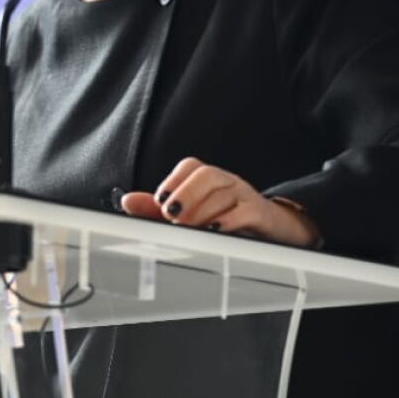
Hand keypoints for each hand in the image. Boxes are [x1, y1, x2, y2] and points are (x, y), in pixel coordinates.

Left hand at [120, 157, 320, 247]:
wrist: (272, 231)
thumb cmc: (226, 219)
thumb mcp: (189, 214)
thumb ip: (157, 210)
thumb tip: (126, 201)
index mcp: (208, 180)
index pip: (191, 166)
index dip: (173, 182)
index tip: (160, 202)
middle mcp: (227, 182)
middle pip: (207, 174)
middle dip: (186, 193)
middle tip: (172, 216)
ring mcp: (246, 195)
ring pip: (225, 193)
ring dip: (202, 212)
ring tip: (189, 229)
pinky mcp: (261, 213)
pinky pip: (247, 211)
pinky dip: (228, 221)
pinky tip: (215, 231)